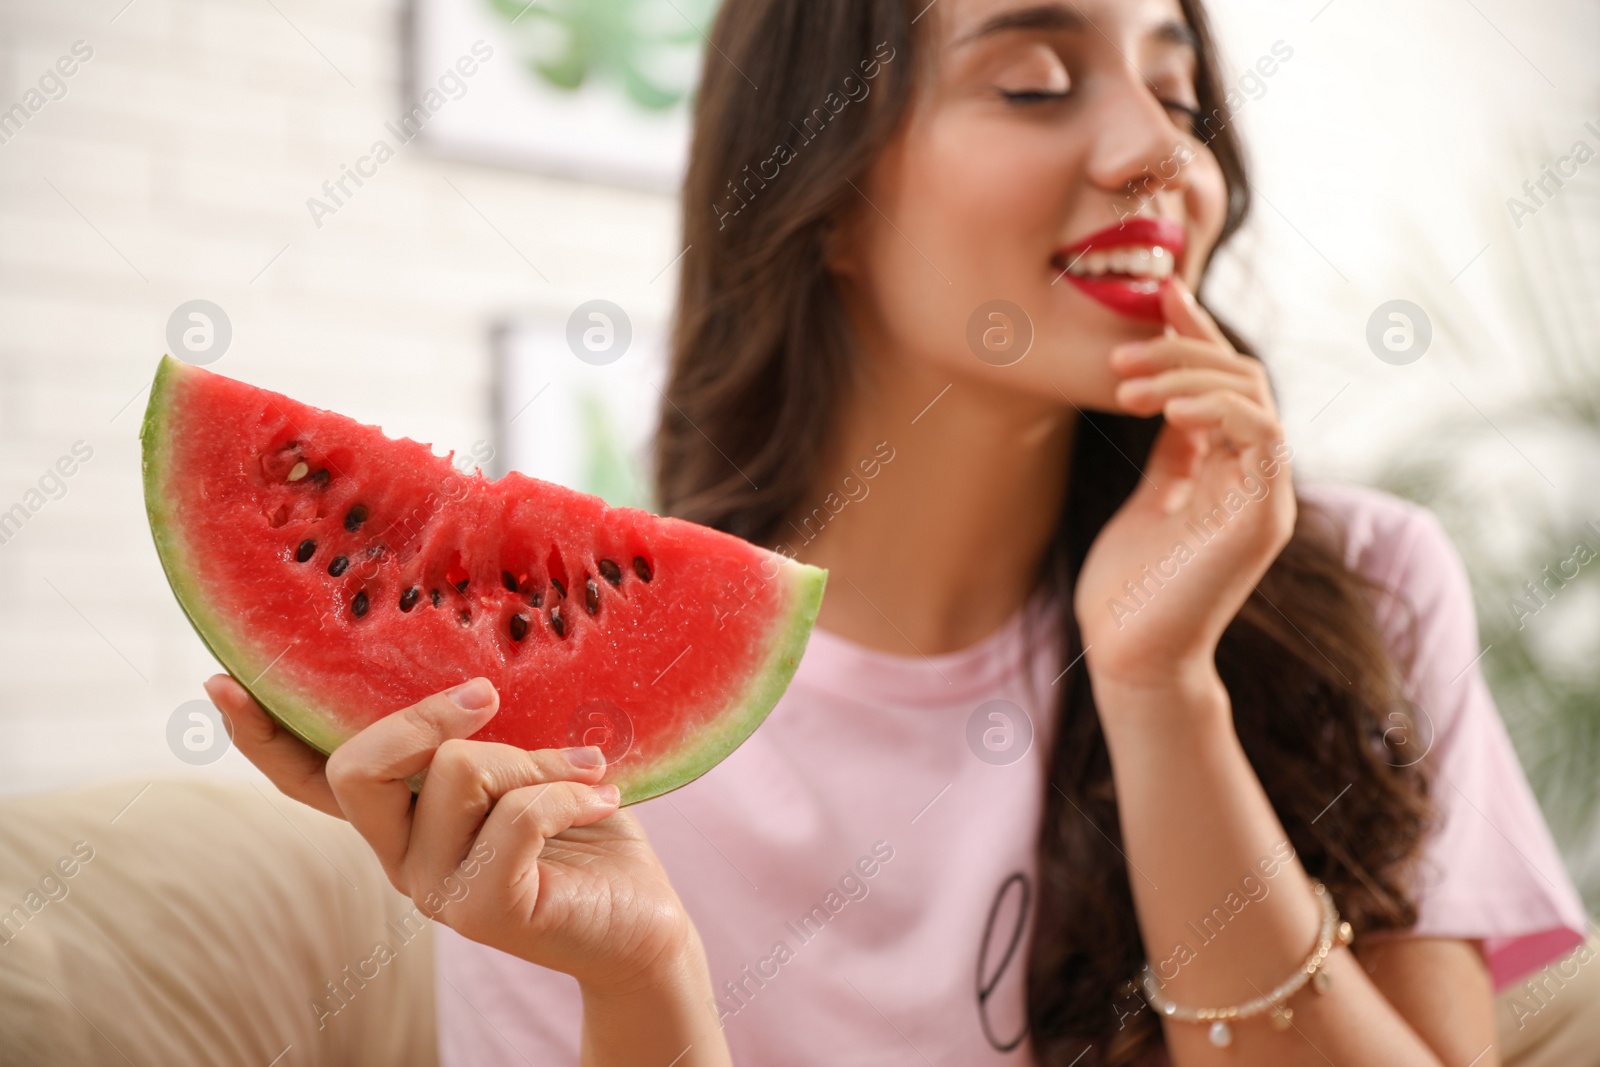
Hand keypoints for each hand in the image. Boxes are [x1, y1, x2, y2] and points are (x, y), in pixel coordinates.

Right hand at [203, 674, 694, 996]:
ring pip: (457, 772)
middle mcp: (400, 857)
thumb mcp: (528, 762)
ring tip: (585, 771)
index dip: (263, 738)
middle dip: (424, 715)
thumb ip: (483, 733)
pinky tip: (605, 798)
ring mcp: (434, 890)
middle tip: (488, 693)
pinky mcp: (485, 910)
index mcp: (401, 818)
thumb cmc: (585, 826)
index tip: (221, 681)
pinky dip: (571, 791)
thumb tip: (474, 669)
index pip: (310, 782)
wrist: (642, 917)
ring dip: (537, 757)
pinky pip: (517, 813)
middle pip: (360, 767)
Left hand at [1074, 276, 1295, 693]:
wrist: (1130, 654)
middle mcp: (1258, 475)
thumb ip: (1172, 449)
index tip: (1159, 294)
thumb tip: (1166, 391)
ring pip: (1254, 396)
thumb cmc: (1130, 586)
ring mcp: (1267, 496)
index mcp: (1231, 467)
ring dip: (1189, 375)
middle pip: (1242, 376)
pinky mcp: (1264, 517)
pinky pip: (1262, 434)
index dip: (1196, 332)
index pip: (1224, 379)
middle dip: (1182, 350)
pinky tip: (1167, 407)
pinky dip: (1217, 408)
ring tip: (1127, 383)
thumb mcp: (1149, 497)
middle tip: (1120, 353)